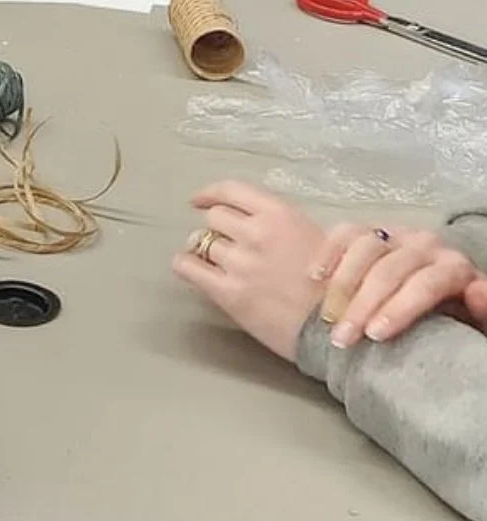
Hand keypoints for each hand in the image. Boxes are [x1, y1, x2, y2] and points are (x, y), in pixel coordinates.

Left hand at [172, 181, 327, 361]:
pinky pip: (189, 268)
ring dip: (204, 248)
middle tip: (223, 241)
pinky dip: (185, 264)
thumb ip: (276, 223)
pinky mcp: (229, 293)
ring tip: (213, 260)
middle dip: (217, 228)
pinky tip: (189, 268)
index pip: (231, 190)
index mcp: (279, 214)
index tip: (199, 200)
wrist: (335, 330)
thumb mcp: (311, 236)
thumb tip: (246, 220)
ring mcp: (241, 263)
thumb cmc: (332, 286)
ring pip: (202, 241)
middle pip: (215, 216)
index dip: (210, 193)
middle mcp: (256, 233)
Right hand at [312, 222, 485, 347]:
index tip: (375, 336)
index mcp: (454, 267)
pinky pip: (345, 233)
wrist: (445, 306)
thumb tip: (476, 292)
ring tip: (326, 319)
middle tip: (342, 339)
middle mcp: (424, 244)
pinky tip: (315, 276)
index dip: (400, 308)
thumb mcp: (477, 326)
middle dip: (362, 305)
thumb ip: (484, 311)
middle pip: (389, 269)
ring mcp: (395, 235)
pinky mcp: (371, 233)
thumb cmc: (457, 322)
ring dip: (341, 285)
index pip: (426, 282)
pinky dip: (328, 252)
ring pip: (364, 248)